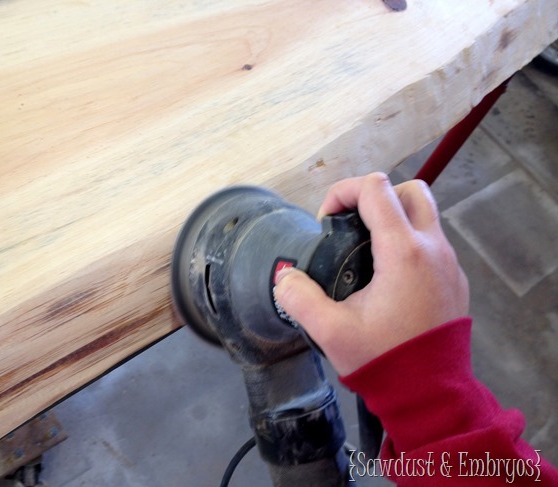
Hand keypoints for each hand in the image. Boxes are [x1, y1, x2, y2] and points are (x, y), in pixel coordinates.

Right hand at [274, 172, 468, 375]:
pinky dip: (408, 243)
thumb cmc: (382, 360)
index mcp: (403, 252)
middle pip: (410, 190)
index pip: (376, 188)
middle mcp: (433, 248)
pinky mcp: (456, 280)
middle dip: (375, 196)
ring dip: (394, 218)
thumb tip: (284, 276)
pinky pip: (432, 243)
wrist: (431, 395)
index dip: (343, 192)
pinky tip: (388, 278)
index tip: (326, 222)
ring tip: (365, 253)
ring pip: (425, 215)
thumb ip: (300, 298)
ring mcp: (450, 263)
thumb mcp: (331, 331)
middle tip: (350, 226)